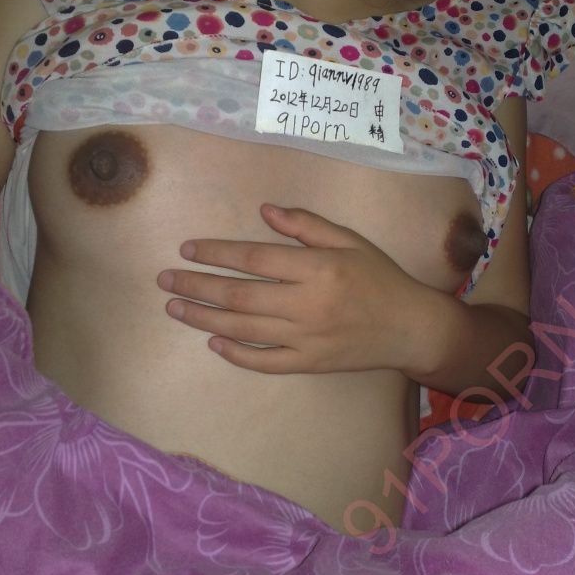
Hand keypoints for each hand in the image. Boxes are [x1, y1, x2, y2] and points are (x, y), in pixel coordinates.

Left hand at [156, 204, 434, 375]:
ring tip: (175, 309)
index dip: (216, 253)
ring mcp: (305, 338)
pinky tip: (214, 343)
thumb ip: (307, 225)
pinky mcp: (308, 363)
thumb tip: (265, 210)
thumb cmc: (379, 277)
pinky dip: (237, 354)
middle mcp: (306, 304)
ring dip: (204, 319)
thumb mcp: (349, 240)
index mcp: (316, 268)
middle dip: (196, 287)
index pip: (254, 258)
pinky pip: (265, 361)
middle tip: (165, 281)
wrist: (409, 327)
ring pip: (243, 329)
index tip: (187, 250)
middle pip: (238, 296)